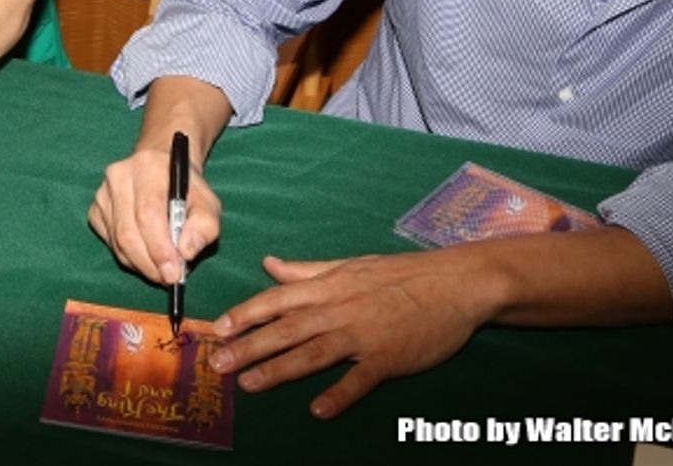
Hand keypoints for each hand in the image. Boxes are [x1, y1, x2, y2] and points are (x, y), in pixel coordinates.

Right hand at [88, 144, 219, 283]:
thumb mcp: (207, 202)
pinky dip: (129, 258)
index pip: (148, 213)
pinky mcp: (96, 210)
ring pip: (118, 242)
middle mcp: (120, 177)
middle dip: (150, 263)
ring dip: (141, 264)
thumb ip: (205, 226)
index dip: (159, 247)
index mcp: (149, 166)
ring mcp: (103, 194)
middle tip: (169, 278)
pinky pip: (110, 244)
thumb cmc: (187, 189)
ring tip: (161, 268)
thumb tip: (186, 251)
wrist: (162, 167)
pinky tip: (146, 255)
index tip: (173, 273)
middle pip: (128, 232)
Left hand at [210, 251, 497, 418]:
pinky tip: (319, 409)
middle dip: (249, 345)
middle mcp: (340, 308)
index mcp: (329, 286)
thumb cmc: (402, 274)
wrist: (455, 284)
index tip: (218, 328)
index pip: (278, 299)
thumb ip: (307, 271)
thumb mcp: (350, 265)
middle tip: (218, 363)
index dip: (246, 314)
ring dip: (279, 369)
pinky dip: (339, 393)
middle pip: (287, 328)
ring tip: (249, 384)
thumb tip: (269, 264)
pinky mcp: (389, 356)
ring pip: (314, 352)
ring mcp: (364, 333)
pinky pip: (360, 378)